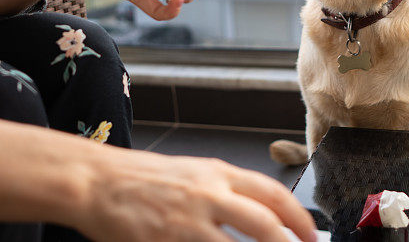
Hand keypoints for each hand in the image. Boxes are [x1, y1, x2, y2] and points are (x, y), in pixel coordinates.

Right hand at [76, 153, 316, 241]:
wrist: (97, 181)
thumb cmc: (145, 178)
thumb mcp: (195, 173)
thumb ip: (227, 192)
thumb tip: (263, 216)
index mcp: (218, 173)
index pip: (273, 193)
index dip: (299, 217)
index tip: (311, 235)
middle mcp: (208, 194)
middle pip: (264, 224)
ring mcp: (187, 222)